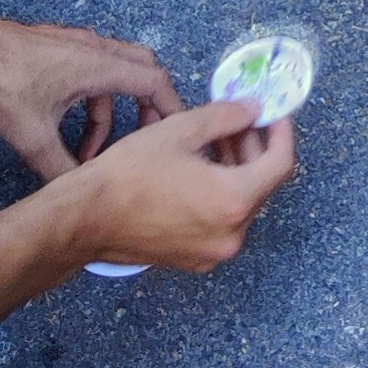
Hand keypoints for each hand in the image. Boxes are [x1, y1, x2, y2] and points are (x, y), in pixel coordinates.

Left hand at [0, 16, 184, 178]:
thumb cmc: (1, 84)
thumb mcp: (33, 138)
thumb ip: (61, 171)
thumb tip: (80, 196)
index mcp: (99, 65)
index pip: (155, 81)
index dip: (172, 108)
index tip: (179, 132)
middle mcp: (95, 48)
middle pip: (143, 71)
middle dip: (147, 108)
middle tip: (141, 141)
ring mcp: (77, 43)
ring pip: (114, 73)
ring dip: (111, 112)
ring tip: (89, 151)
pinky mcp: (60, 46)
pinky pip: (93, 70)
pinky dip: (92, 100)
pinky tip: (67, 128)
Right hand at [67, 97, 296, 272]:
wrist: (86, 218)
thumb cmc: (129, 174)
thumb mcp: (181, 130)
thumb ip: (226, 117)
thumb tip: (254, 109)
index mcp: (233, 202)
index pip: (280, 164)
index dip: (282, 132)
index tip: (275, 113)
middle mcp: (230, 235)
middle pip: (261, 184)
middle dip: (255, 147)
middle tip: (242, 117)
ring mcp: (212, 252)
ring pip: (241, 202)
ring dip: (237, 168)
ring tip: (218, 136)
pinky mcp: (194, 259)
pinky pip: (221, 220)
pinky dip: (220, 192)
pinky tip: (201, 166)